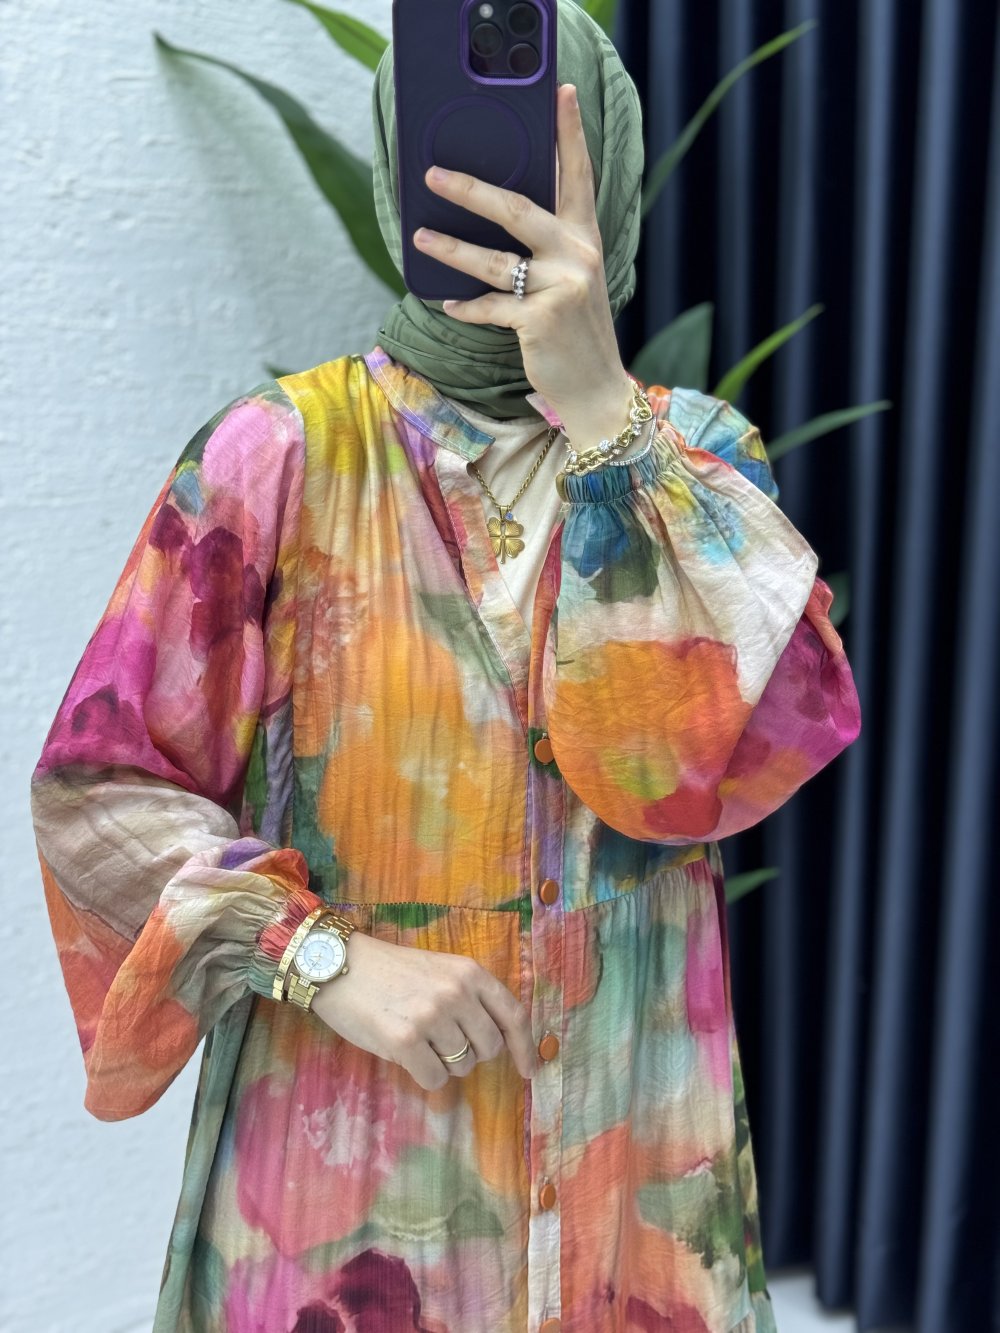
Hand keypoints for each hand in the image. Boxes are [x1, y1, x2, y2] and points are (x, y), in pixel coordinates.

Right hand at [310, 932, 539, 1091]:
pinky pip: (435, 1079)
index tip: (530, 1070)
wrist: (338, 966)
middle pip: (489, 1048)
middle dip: (472, 1054)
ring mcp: (431, 1017)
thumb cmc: (390, 971)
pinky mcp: (405, 1041)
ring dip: (444, 1063)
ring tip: (418, 1039)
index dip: (525, 1047)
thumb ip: (470, 997)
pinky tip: (405, 1053)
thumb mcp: (439, 969)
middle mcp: (456, 993)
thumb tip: (499, 1041)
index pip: (513, 1016)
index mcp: (469, 972)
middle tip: (444, 1043)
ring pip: (462, 1066)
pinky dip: (424, 1075)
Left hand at [413, 83, 633, 449]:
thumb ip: (548, 249)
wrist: (597, 389)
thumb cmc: (576, 334)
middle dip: (471, 189)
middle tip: (434, 173)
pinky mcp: (541, 321)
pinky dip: (467, 307)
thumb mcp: (572, 283)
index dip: (569, 134)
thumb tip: (497, 221)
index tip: (561, 92)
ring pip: (494, 260)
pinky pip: (491, 306)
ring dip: (451, 248)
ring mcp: (561, 289)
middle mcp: (577, 257)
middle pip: (518, 209)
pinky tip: (449, 304)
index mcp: (586, 240)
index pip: (578, 176)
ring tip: (420, 236)